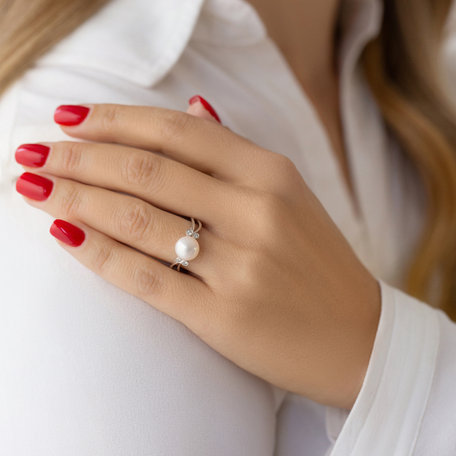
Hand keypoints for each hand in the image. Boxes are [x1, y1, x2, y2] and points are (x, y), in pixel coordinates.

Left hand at [14, 98, 380, 409]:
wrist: (358, 336)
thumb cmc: (318, 263)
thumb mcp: (290, 195)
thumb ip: (237, 152)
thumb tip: (193, 105)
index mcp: (272, 174)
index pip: (176, 131)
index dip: (115, 120)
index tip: (70, 119)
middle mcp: (256, 212)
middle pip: (147, 170)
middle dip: (80, 158)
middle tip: (34, 152)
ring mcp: (240, 266)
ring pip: (138, 220)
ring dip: (76, 199)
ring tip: (35, 187)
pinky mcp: (223, 316)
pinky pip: (146, 277)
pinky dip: (99, 254)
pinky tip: (65, 235)